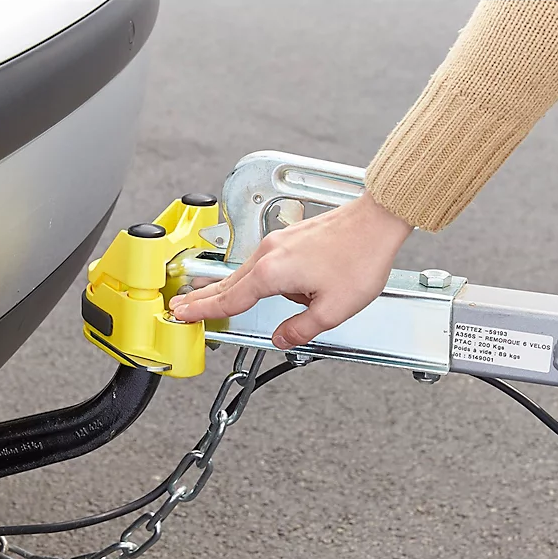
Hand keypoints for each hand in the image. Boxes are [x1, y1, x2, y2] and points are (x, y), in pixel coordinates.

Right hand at [168, 191, 413, 349]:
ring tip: (215, 302)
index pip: (228, 300)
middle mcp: (269, 254)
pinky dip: (257, 279)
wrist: (377, 220)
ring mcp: (278, 243)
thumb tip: (282, 338)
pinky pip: (265, 264)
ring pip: (247, 274)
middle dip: (204, 297)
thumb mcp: (333, 310)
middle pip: (228, 284)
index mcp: (272, 273)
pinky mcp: (289, 238)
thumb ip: (302, 329)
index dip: (203, 312)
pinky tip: (269, 289)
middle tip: (180, 307)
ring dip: (233, 290)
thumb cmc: (359, 259)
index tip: (182, 315)